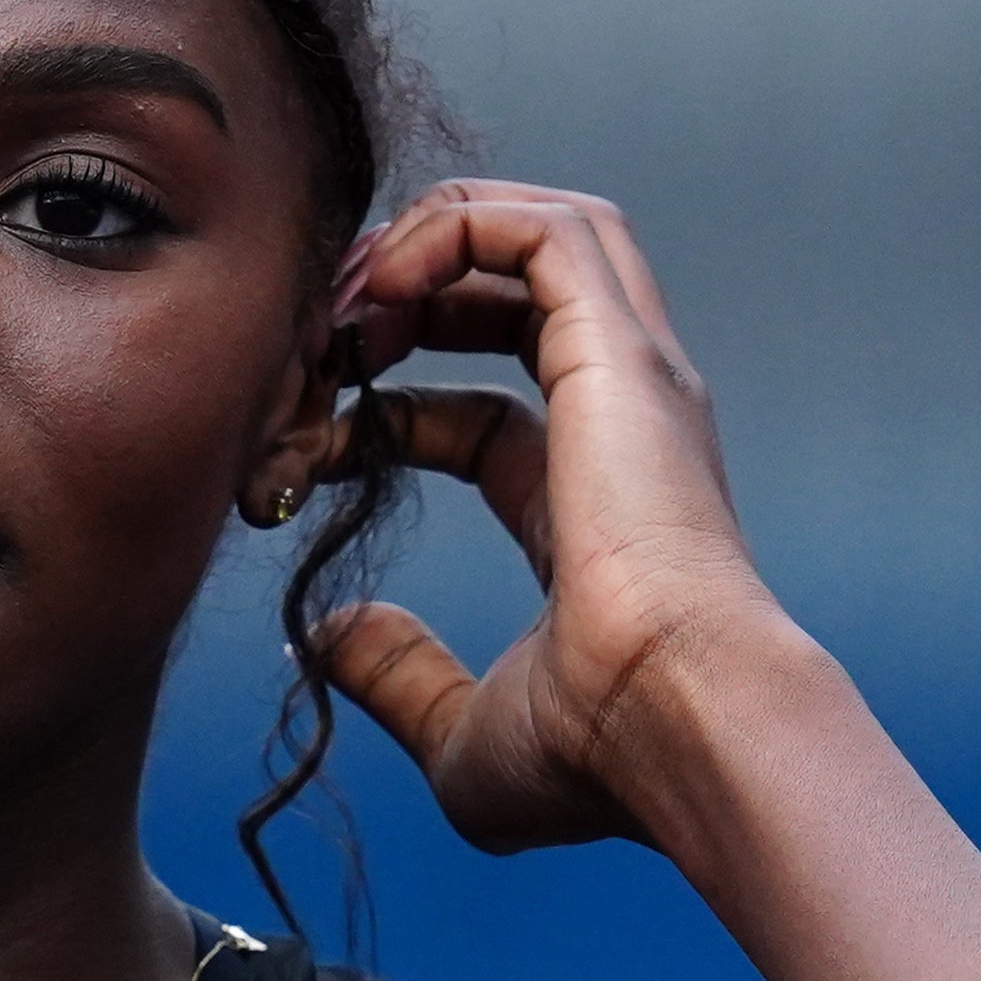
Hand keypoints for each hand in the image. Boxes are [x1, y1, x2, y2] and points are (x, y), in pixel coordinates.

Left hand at [310, 182, 803, 853]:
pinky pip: (542, 229)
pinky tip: (380, 285)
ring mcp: (632, 378)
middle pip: (515, 296)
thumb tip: (331, 638)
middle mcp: (624, 423)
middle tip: (316, 345)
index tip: (303, 452)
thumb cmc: (598, 752)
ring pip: (542, 233)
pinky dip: (455, 227)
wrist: (676, 726)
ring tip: (347, 299)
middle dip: (402, 298)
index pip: (480, 415)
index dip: (384, 414)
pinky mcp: (619, 348)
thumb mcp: (459, 731)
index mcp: (594, 506)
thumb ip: (396, 676)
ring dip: (427, 242)